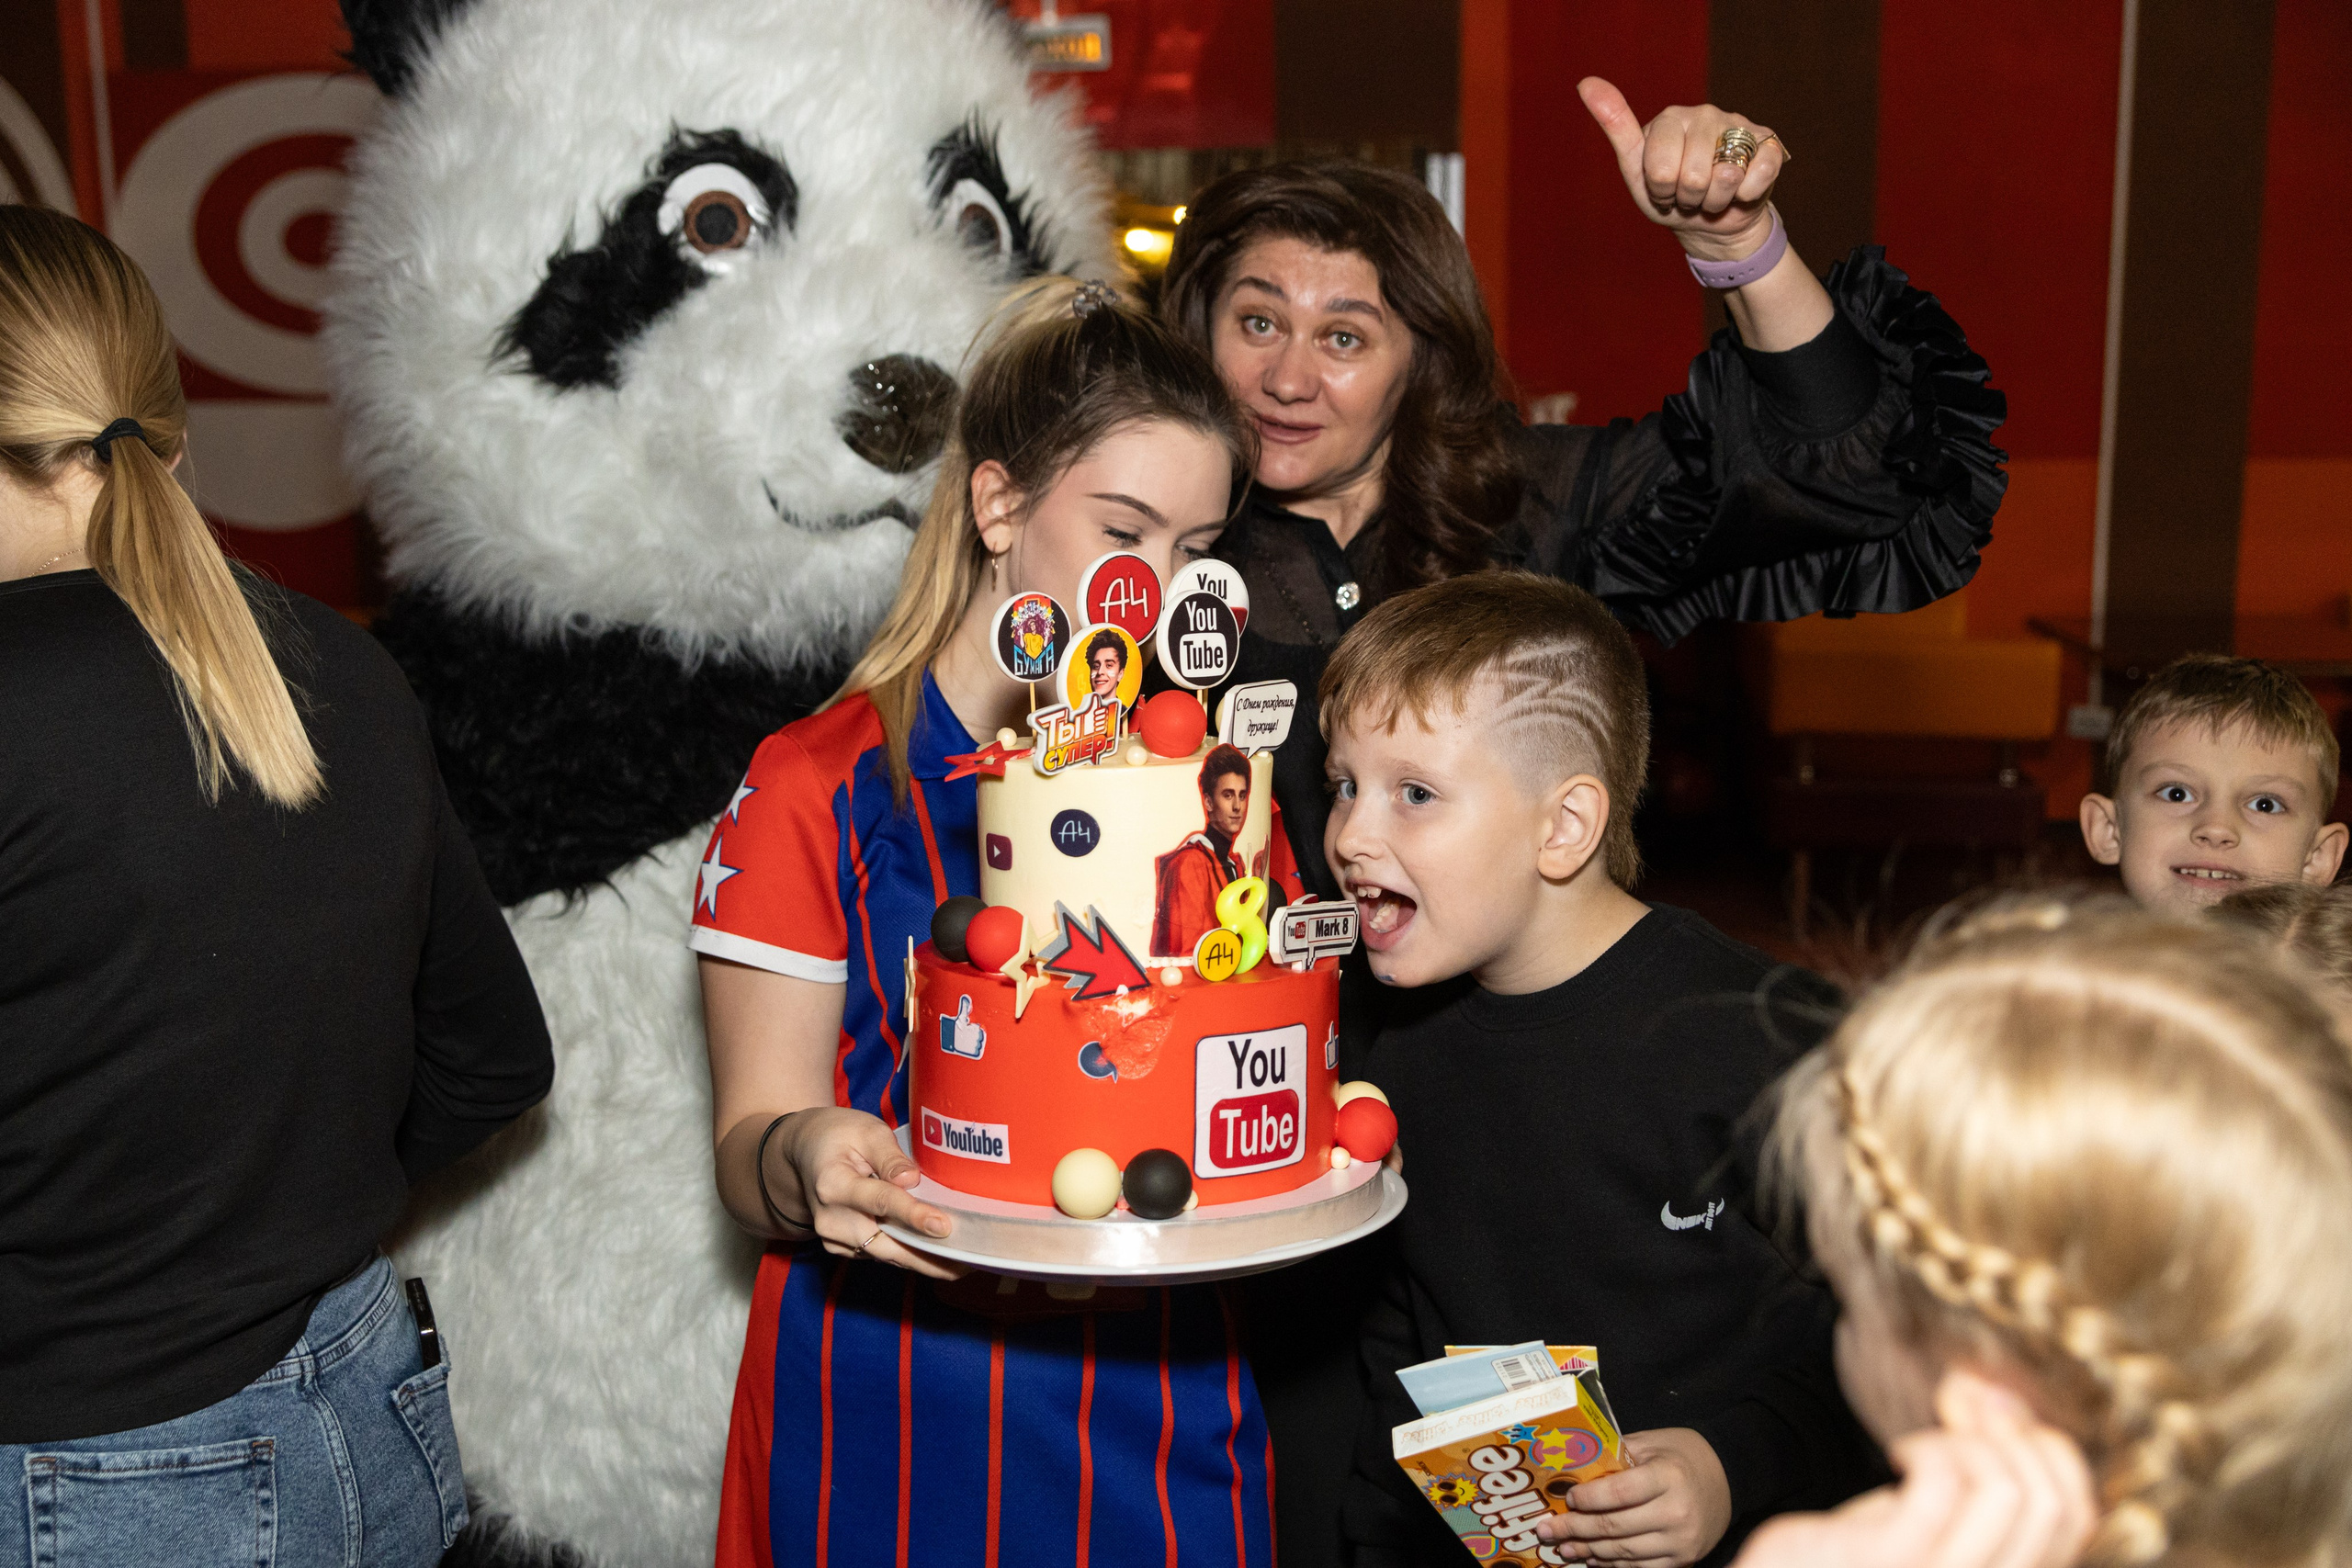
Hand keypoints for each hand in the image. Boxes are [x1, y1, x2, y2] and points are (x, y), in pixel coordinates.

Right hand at [771, 1107, 965, 1279]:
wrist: (803, 1153)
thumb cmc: (837, 1136)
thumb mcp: (866, 1131)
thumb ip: (890, 1157)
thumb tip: (912, 1181)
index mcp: (833, 1183)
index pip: (881, 1202)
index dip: (914, 1215)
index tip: (943, 1226)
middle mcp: (830, 1218)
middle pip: (884, 1243)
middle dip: (926, 1256)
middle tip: (966, 1262)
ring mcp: (833, 1237)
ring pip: (885, 1255)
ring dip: (922, 1261)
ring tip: (961, 1264)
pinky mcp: (842, 1248)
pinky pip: (880, 1254)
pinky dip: (907, 1256)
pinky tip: (937, 1256)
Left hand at [1536, 1426, 1731, 1566]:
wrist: (1728, 1477)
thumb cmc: (1682, 1455)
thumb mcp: (1651, 1443)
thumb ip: (1615, 1455)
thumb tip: (1572, 1468)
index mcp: (1667, 1476)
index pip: (1618, 1493)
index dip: (1588, 1499)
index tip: (1566, 1499)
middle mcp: (1676, 1511)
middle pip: (1615, 1527)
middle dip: (1575, 1529)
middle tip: (1548, 1530)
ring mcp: (1681, 1540)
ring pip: (1625, 1552)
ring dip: (1589, 1551)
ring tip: (1564, 1547)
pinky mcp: (1684, 1558)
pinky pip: (1642, 1567)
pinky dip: (1614, 1565)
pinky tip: (1594, 1559)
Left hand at [1577, 77, 1786, 262]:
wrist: (1712, 221)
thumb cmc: (1669, 195)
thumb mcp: (1635, 169)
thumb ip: (1615, 127)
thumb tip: (1585, 82)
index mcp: (1670, 118)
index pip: (1660, 169)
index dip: (1661, 192)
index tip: (1662, 189)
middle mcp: (1706, 114)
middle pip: (1693, 176)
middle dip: (1688, 198)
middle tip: (1688, 194)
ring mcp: (1739, 126)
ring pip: (1725, 178)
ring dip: (1715, 201)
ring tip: (1710, 193)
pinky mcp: (1769, 144)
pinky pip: (1756, 177)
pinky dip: (1745, 196)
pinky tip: (1740, 190)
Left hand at [1729, 1372, 2095, 1567]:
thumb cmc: (1853, 1555)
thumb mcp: (1929, 1522)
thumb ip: (1976, 1482)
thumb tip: (2004, 1398)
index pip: (2079, 1516)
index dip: (2052, 1449)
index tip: (2000, 1408)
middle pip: (2055, 1502)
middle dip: (2013, 1432)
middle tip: (1961, 1404)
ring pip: (2009, 1490)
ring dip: (1967, 1442)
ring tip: (1921, 1445)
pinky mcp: (1894, 1561)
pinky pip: (1945, 1484)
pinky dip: (1929, 1448)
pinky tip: (1899, 1455)